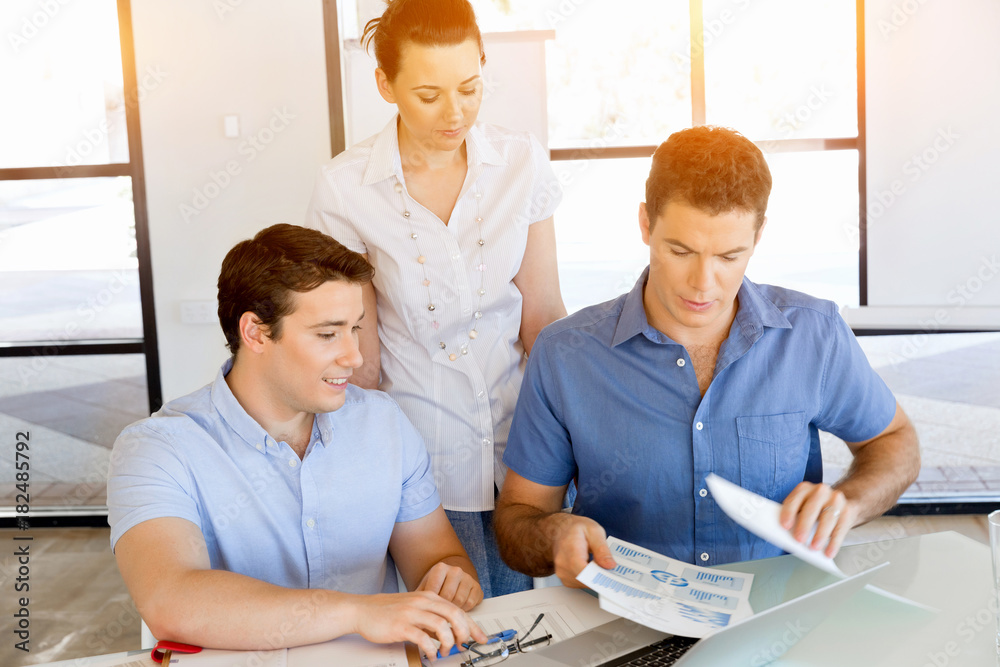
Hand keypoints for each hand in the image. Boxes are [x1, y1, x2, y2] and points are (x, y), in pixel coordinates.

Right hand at [350, 591, 488, 660]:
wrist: (362, 610)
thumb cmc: (387, 610)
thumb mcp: (414, 608)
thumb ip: (431, 616)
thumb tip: (450, 632)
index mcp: (428, 596)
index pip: (457, 609)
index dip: (472, 625)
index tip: (481, 636)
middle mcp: (422, 602)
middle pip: (454, 615)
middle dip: (464, 633)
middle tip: (464, 645)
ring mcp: (412, 613)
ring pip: (442, 626)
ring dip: (448, 642)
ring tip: (445, 651)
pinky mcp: (401, 626)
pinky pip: (423, 638)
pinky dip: (431, 649)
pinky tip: (430, 655)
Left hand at [415, 561, 482, 610]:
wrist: (451, 579)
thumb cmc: (435, 587)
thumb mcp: (424, 589)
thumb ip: (418, 599)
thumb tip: (413, 614)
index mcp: (440, 568)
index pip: (434, 590)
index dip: (430, 605)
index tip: (427, 613)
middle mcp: (455, 570)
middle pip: (448, 597)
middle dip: (442, 610)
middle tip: (437, 618)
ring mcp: (468, 578)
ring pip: (460, 601)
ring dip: (453, 611)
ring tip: (447, 614)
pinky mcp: (477, 587)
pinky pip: (470, 603)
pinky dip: (463, 610)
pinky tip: (457, 610)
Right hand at [547, 513, 616, 587]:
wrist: (560, 530)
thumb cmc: (575, 529)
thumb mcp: (594, 531)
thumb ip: (602, 549)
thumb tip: (610, 565)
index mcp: (570, 550)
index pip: (584, 571)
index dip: (600, 575)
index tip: (612, 575)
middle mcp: (563, 564)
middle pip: (586, 580)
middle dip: (600, 576)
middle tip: (610, 567)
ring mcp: (562, 573)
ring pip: (584, 584)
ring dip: (595, 577)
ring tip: (600, 564)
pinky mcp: (565, 579)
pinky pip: (581, 584)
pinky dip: (589, 578)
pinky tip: (592, 568)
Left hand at [779, 482, 856, 557]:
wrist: (839, 503)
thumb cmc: (814, 508)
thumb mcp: (802, 507)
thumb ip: (794, 517)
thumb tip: (785, 535)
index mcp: (804, 489)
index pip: (795, 499)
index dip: (789, 512)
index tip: (785, 526)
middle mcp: (820, 491)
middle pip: (812, 507)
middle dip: (804, 524)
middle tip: (799, 539)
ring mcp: (835, 500)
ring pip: (828, 517)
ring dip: (820, 534)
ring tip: (814, 547)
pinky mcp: (848, 511)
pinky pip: (841, 528)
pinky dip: (834, 542)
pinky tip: (829, 552)